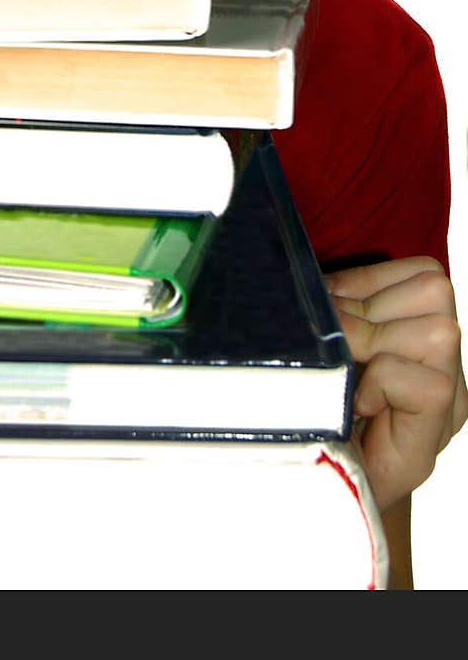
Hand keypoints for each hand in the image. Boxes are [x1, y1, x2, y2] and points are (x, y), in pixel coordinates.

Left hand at [326, 257, 467, 514]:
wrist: (316, 483)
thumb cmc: (313, 406)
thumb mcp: (322, 341)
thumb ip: (333, 306)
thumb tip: (304, 278)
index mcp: (421, 328)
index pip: (424, 272)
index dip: (369, 282)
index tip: (332, 313)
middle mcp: (447, 360)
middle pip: (435, 290)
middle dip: (371, 312)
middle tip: (339, 352)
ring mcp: (452, 397)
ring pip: (438, 330)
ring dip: (375, 346)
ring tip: (347, 377)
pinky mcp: (439, 433)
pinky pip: (427, 384)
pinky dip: (385, 385)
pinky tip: (359, 404)